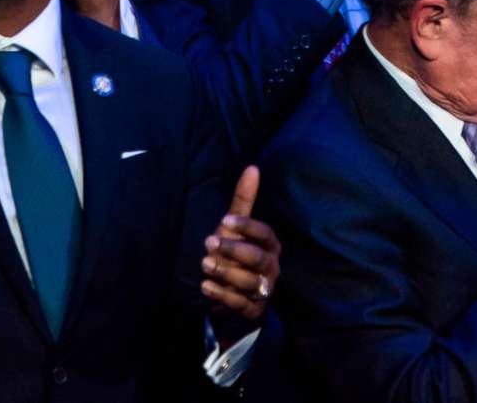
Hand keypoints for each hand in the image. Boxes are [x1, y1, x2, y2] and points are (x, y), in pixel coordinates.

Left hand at [199, 165, 281, 320]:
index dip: (247, 227)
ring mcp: (263, 290)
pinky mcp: (253, 310)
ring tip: (204, 264)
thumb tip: (252, 167)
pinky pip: (240, 304)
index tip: (224, 221)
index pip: (265, 234)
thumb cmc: (234, 254)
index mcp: (271, 246)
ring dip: (226, 272)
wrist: (230, 293)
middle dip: (234, 250)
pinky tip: (205, 286)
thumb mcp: (235, 228)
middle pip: (259, 259)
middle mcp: (271, 268)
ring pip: (249, 282)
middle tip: (208, 243)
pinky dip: (222, 295)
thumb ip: (243, 200)